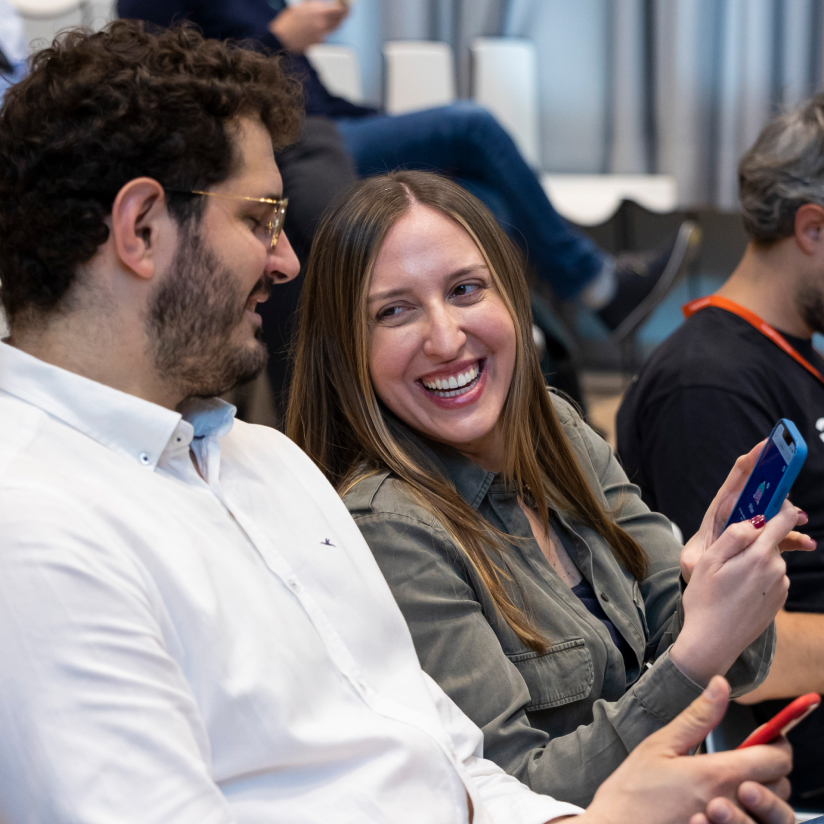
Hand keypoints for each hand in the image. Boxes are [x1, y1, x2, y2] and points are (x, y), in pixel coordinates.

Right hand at [269, 1, 348, 53]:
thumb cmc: (289, 22)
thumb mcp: (302, 6)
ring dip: (336, 23)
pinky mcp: (319, 42)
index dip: (346, 8)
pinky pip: (326, 34)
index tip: (347, 6)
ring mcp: (322, 34)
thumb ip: (314, 4)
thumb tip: (321, 3)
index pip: (340, 10)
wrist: (283, 38)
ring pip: (334, 28)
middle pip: (340, 20)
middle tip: (344, 12)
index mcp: (319, 12)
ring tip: (334, 19)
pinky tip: (320, 27)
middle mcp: (323, 24)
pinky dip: (326, 30)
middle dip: (342, 15)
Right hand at [573, 677, 792, 823]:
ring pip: (771, 813)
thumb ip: (698, 717)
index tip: (767, 736)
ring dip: (764, 795)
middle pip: (780, 787)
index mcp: (715, 775)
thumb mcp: (660, 745)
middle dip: (771, 768)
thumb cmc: (632, 790)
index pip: (775, 759)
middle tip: (748, 756)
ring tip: (739, 782)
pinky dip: (748, 815)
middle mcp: (729, 805)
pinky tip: (726, 804)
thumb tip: (720, 685)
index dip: (777, 743)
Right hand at [671, 502, 793, 684]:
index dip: (779, 505)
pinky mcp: (779, 601)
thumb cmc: (705, 601)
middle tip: (727, 553)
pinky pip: (769, 577)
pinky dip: (755, 577)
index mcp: (759, 556)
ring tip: (727, 578)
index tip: (768, 499)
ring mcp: (780, 586)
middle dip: (755, 538)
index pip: (783, 519)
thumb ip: (734, 536)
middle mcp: (777, 570)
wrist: (713, 643)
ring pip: (769, 559)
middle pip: (773, 540)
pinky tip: (736, 590)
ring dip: (753, 560)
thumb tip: (754, 520)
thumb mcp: (709, 562)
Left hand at [681, 442, 814, 582]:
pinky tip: (806, 543)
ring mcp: (755, 523)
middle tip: (791, 483)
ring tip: (802, 519)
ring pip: (778, 510)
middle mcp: (741, 511)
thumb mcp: (694, 560)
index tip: (768, 444)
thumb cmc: (700, 563)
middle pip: (764, 488)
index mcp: (722, 508)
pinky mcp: (765, 536)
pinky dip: (796, 536)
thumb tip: (712, 550)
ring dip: (792, 513)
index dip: (754, 458)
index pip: (739, 476)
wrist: (710, 577)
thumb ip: (699, 557)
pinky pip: (784, 532)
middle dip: (781, 483)